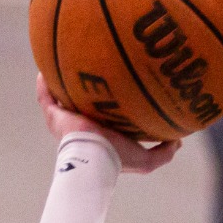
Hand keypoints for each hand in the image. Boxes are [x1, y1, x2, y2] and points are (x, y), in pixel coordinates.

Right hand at [36, 74, 179, 172]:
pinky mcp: (54, 117)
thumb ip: (164, 151)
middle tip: (89, 68)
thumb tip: (178, 141)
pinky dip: (44, 85)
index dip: (105, 101)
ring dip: (61, 83)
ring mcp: (65, 122)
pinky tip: (44, 69)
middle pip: (80, 103)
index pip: (102, 115)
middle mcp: (81, 126)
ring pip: (60, 99)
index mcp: (101, 134)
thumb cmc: (118, 159)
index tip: (113, 86)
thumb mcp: (146, 160)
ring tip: (63, 63)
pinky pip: (45, 98)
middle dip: (83, 88)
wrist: (95, 158)